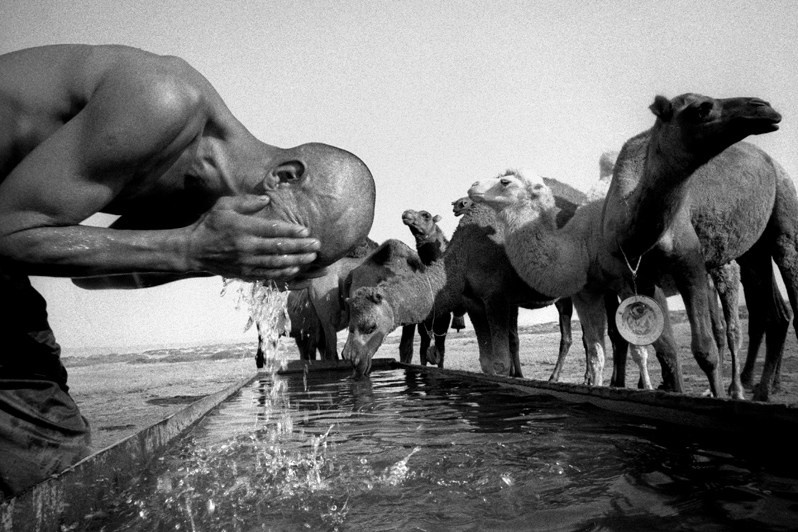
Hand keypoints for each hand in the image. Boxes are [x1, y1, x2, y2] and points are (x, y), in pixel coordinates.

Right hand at [185, 195, 319, 280]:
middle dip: (300, 247)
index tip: (306, 231)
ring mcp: (246, 262)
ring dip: (297, 261)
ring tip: (312, 259)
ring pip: (277, 264)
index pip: (272, 230)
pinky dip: (284, 274)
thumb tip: (266, 198)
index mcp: (243, 228)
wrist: (193, 250)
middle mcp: (246, 246)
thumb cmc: (210, 224)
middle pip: (279, 248)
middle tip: (317, 245)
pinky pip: (268, 275)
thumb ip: (246, 201)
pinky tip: (296, 270)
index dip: (291, 231)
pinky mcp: (245, 274)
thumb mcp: (224, 205)